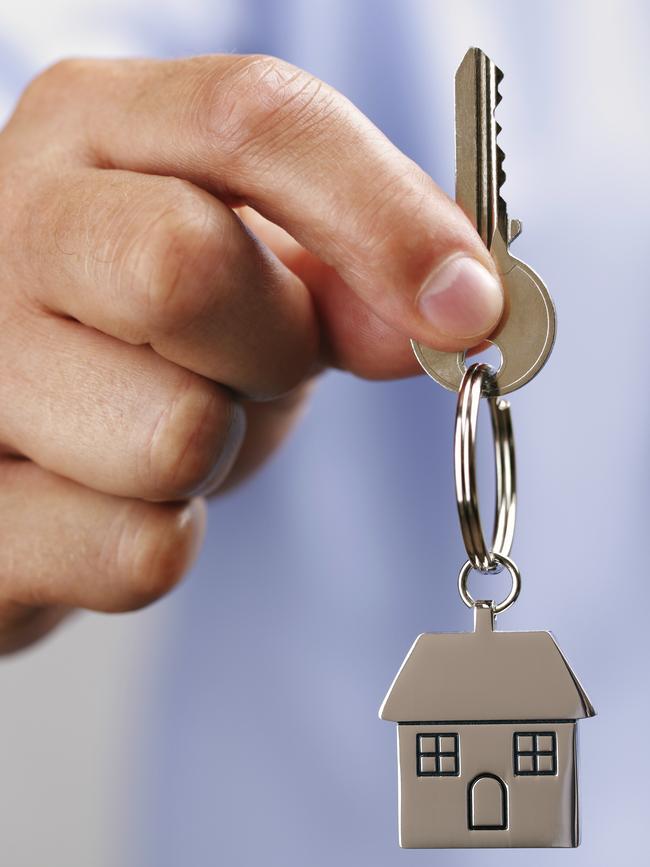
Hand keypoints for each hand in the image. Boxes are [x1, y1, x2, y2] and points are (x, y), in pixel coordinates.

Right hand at [0, 54, 502, 649]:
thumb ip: (353, 268)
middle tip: (256, 362)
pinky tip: (118, 501)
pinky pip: (140, 552)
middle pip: (186, 269)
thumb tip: (454, 307)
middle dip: (273, 347)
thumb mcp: (255, 270)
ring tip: (166, 426)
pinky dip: (170, 539)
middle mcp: (10, 229)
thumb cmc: (149, 337)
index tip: (469, 306)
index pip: (249, 120)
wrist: (30, 434)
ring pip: (172, 434)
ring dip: (218, 453)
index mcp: (93, 132)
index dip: (381, 213)